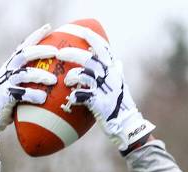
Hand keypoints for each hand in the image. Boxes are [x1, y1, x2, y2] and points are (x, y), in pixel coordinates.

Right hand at [0, 25, 57, 139]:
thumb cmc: (11, 98)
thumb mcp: (20, 83)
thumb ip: (32, 75)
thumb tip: (58, 73)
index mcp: (13, 64)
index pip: (25, 45)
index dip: (36, 36)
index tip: (49, 27)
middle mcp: (8, 70)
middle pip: (24, 55)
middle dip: (40, 51)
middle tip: (56, 52)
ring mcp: (5, 82)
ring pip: (23, 74)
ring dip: (40, 75)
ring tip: (53, 80)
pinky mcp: (5, 96)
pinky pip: (20, 94)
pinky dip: (32, 95)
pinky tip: (43, 98)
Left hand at [58, 27, 154, 150]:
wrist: (127, 124)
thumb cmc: (122, 105)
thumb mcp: (122, 85)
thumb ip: (118, 72)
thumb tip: (118, 62)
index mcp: (114, 71)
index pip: (103, 49)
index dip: (92, 38)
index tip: (81, 30)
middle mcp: (110, 77)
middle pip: (88, 59)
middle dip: (72, 54)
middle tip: (59, 53)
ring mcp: (104, 89)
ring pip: (84, 74)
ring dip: (72, 76)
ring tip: (65, 81)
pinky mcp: (99, 103)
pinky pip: (82, 95)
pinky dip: (75, 96)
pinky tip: (72, 98)